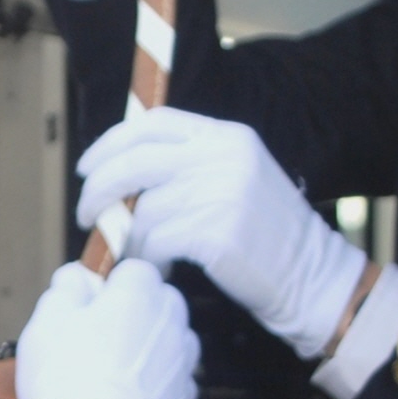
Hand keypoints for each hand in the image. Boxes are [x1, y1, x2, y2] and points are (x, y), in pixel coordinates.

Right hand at [13, 258, 200, 398]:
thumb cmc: (68, 381)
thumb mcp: (48, 319)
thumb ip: (67, 287)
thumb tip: (76, 276)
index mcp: (140, 292)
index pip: (133, 269)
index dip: (107, 285)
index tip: (87, 302)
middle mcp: (170, 321)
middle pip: (157, 302)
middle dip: (132, 313)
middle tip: (92, 337)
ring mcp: (181, 361)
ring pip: (167, 339)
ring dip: (145, 346)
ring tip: (108, 368)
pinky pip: (168, 377)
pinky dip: (151, 382)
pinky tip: (123, 394)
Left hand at [75, 109, 366, 358]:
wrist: (311, 276)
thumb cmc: (267, 235)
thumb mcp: (238, 179)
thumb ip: (189, 166)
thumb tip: (121, 175)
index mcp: (226, 136)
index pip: (154, 123)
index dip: (111, 142)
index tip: (88, 167)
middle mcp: (222, 157)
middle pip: (134, 161)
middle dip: (99, 190)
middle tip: (86, 215)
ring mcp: (220, 193)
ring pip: (141, 211)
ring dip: (128, 238)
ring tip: (138, 254)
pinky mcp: (214, 233)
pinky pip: (155, 243)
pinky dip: (148, 260)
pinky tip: (159, 268)